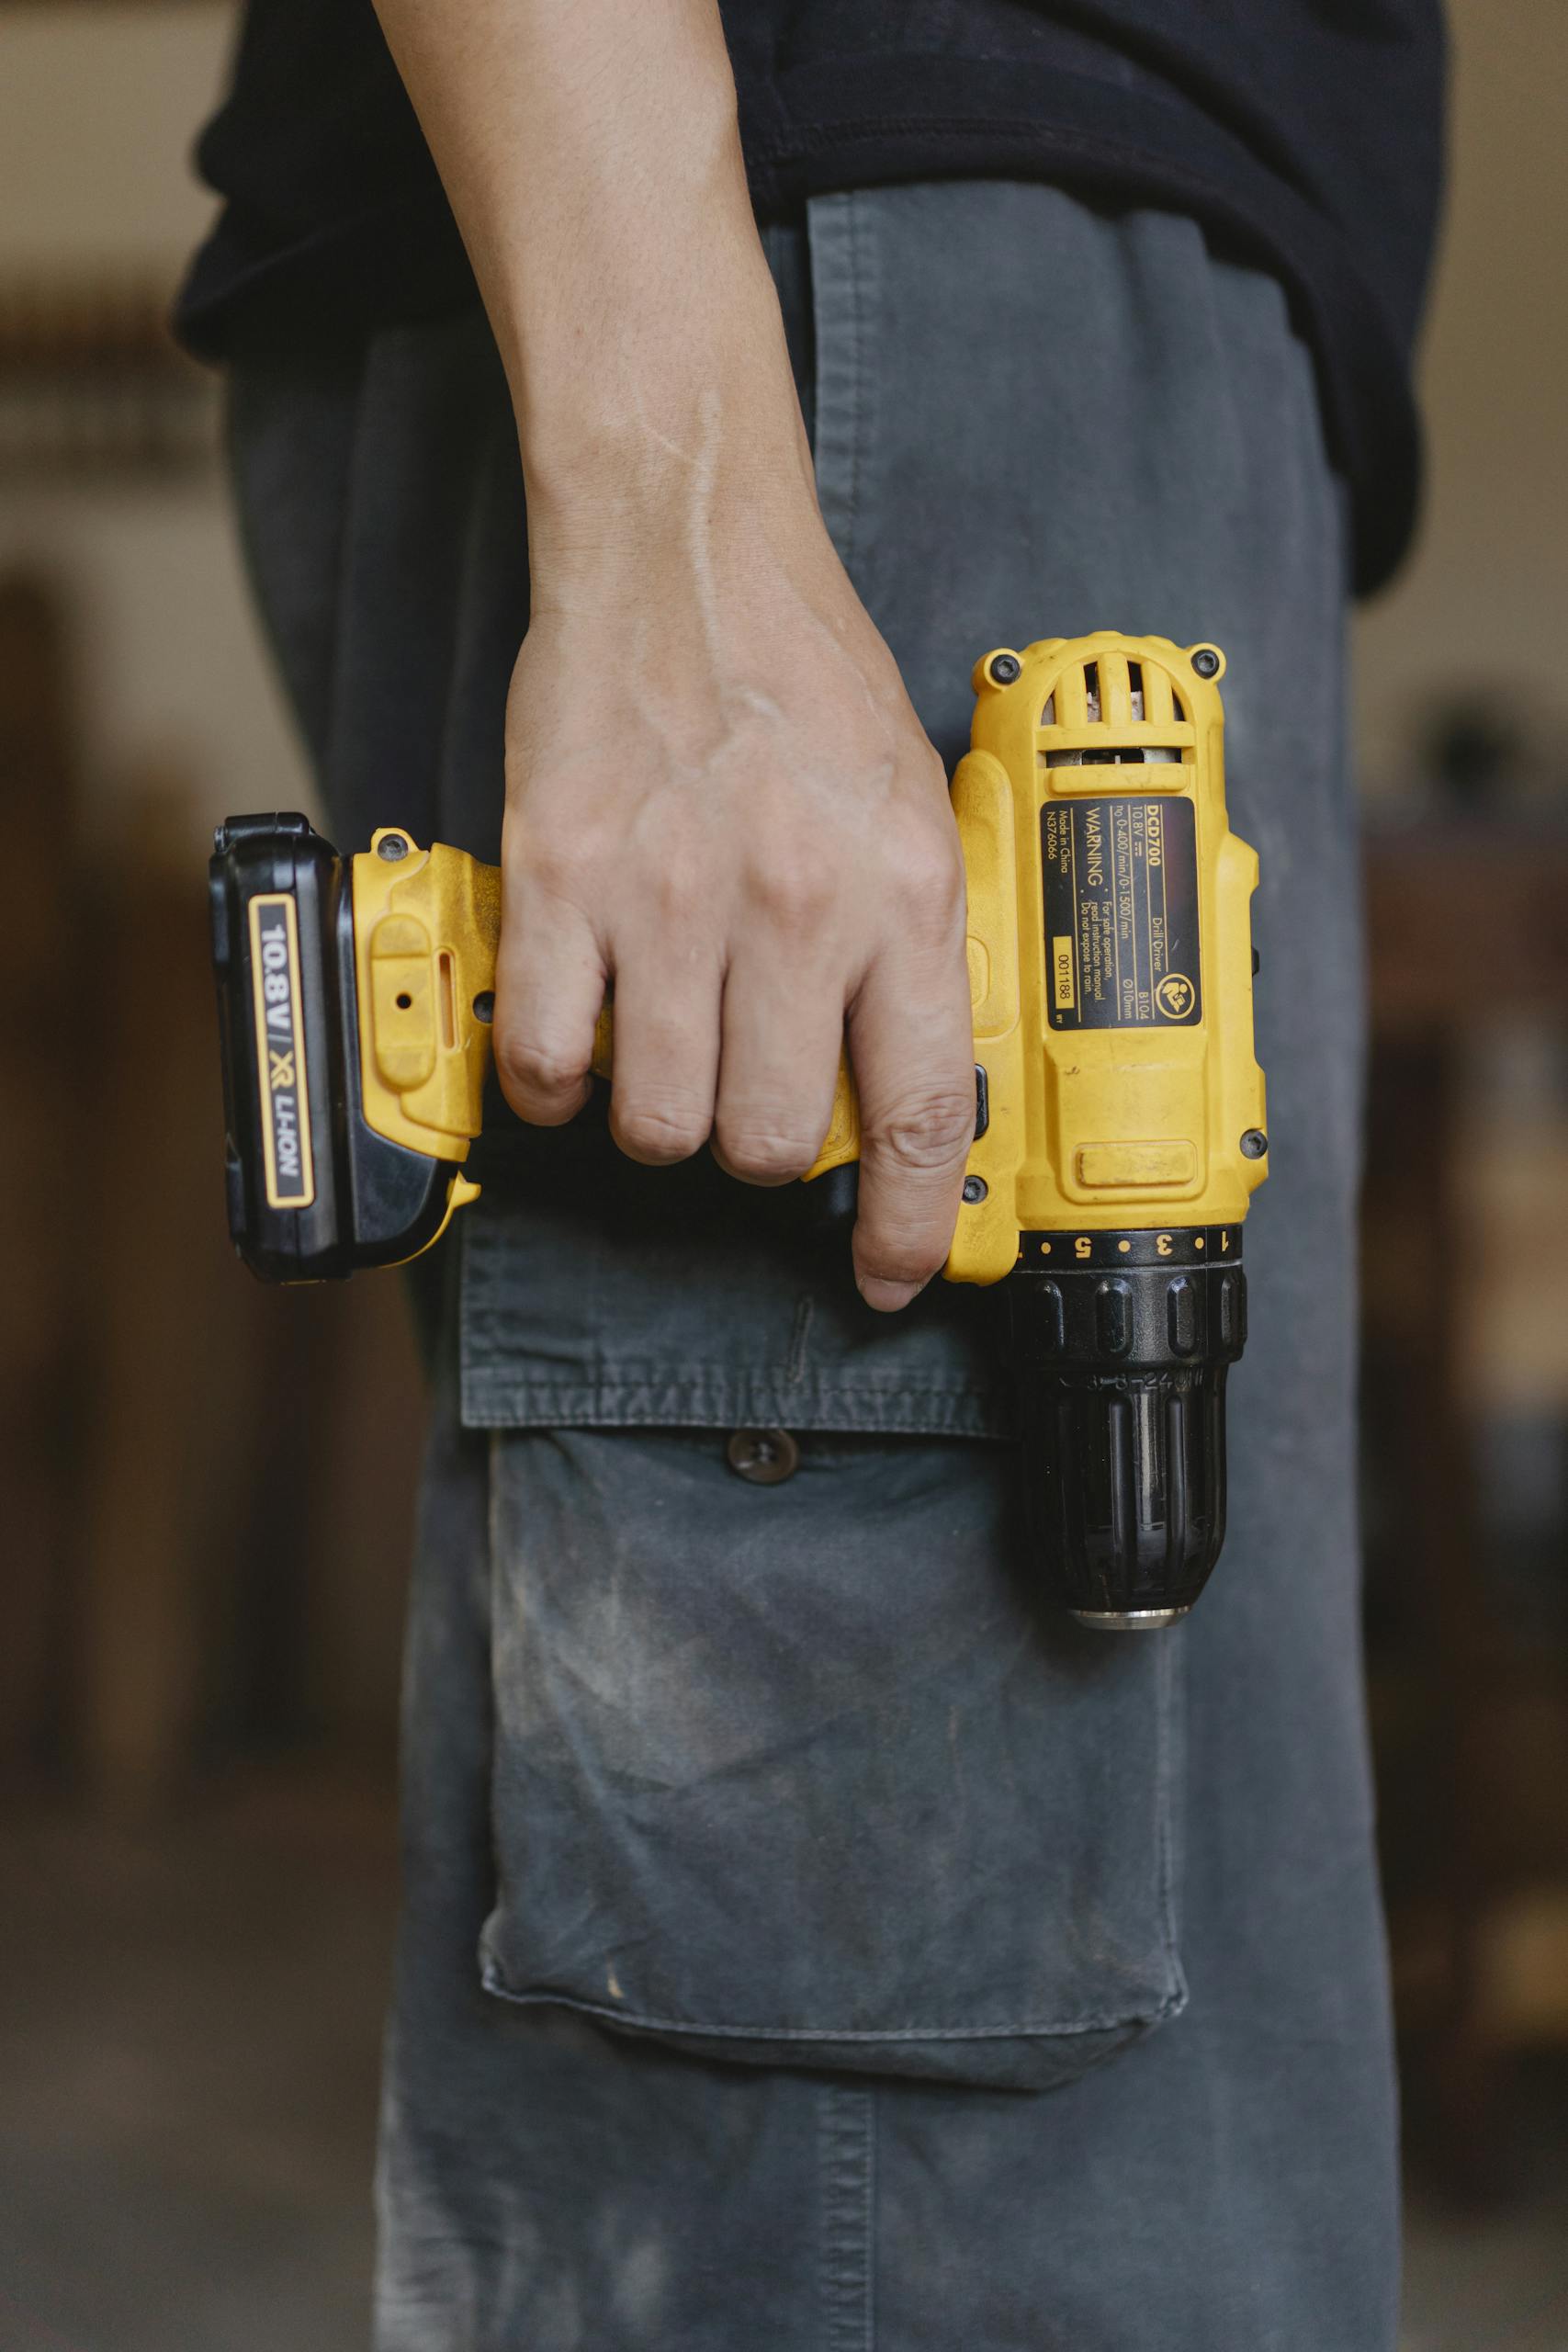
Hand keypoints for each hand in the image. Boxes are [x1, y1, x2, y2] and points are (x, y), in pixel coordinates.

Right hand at [493, 452, 975, 1309]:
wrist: (684, 555)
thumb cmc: (800, 677)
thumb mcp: (910, 806)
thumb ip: (908, 944)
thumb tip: (903, 1081)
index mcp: (899, 895)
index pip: (920, 1115)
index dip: (910, 1227)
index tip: (893, 1275)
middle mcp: (793, 907)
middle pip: (772, 1144)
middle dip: (760, 1150)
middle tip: (747, 1094)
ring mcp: (670, 900)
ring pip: (658, 1124)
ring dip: (660, 1116)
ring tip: (665, 1047)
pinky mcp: (565, 883)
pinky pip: (552, 1063)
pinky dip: (561, 1081)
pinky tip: (584, 1032)